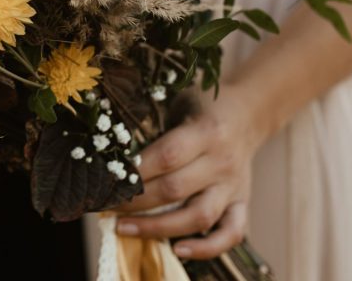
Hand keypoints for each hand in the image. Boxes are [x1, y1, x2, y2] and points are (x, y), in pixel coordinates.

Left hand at [113, 86, 268, 259]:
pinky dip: (207, 247)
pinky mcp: (241, 203)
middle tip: (104, 204)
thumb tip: (111, 152)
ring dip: (157, 227)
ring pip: (198, 216)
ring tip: (124, 228)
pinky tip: (178, 250)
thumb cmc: (202, 107)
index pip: (166, 156)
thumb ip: (154, 126)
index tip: (106, 179)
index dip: (134, 172)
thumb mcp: (178, 102)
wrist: (247, 113)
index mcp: (206, 131)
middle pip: (175, 189)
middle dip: (134, 202)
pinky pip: (231, 233)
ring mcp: (233, 185)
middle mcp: (222, 161)